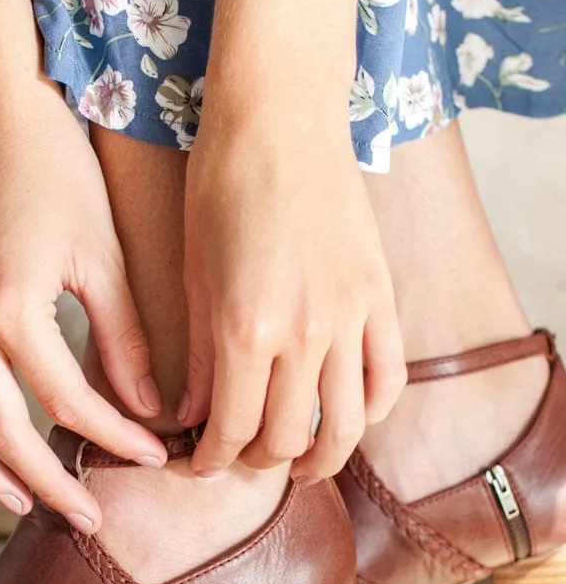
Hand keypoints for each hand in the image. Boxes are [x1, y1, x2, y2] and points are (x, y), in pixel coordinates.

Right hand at [0, 85, 165, 531]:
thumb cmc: (57, 171)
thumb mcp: (102, 252)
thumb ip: (124, 336)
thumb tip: (149, 407)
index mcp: (11, 311)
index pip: (69, 404)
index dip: (117, 438)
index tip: (159, 455)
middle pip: (5, 435)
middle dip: (53, 485)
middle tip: (93, 520)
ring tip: (26, 504)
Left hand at [180, 120, 405, 478]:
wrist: (281, 120)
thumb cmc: (222, 189)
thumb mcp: (193, 276)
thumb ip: (199, 357)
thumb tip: (194, 418)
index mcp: (246, 330)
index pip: (232, 430)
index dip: (212, 460)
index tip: (200, 463)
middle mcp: (304, 335)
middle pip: (287, 438)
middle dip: (258, 461)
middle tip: (241, 457)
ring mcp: (351, 318)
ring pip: (345, 426)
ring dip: (320, 459)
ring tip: (300, 464)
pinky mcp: (381, 297)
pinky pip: (388, 379)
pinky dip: (370, 412)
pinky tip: (347, 417)